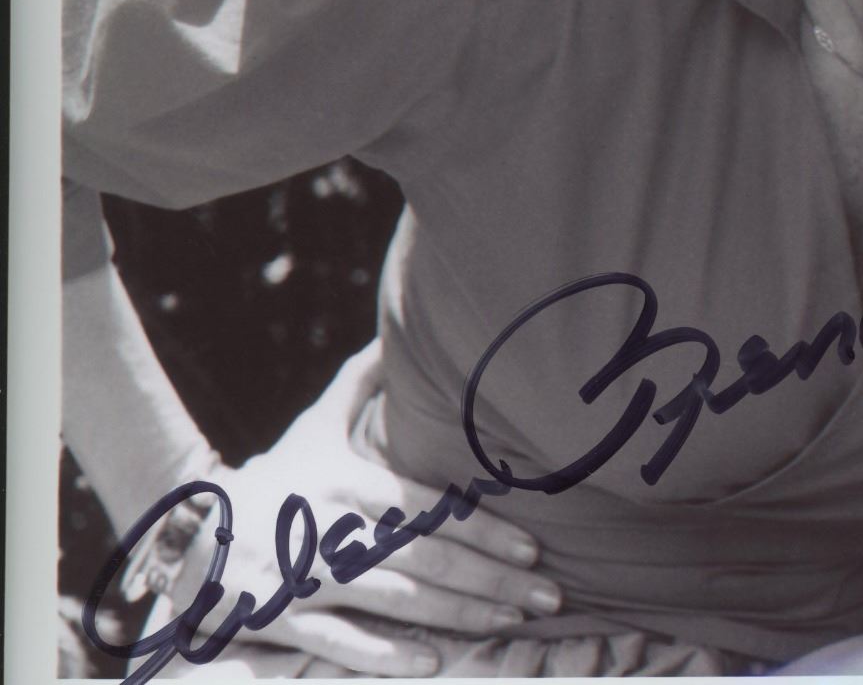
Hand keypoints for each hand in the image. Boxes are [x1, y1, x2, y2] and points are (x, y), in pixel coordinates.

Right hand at [168, 342, 558, 676]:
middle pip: (429, 556)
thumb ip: (361, 383)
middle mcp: (337, 526)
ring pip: (398, 598)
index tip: (533, 549)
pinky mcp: (280, 616)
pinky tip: (432, 661)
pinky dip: (386, 653)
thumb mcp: (316, 425)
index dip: (485, 530)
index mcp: (352, 482)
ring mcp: (309, 574)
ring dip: (460, 614)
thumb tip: (394, 334)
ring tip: (511, 622)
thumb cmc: (273, 479)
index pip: (433, 508)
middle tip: (548, 596)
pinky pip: (341, 640)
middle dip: (492, 579)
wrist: (190, 529)